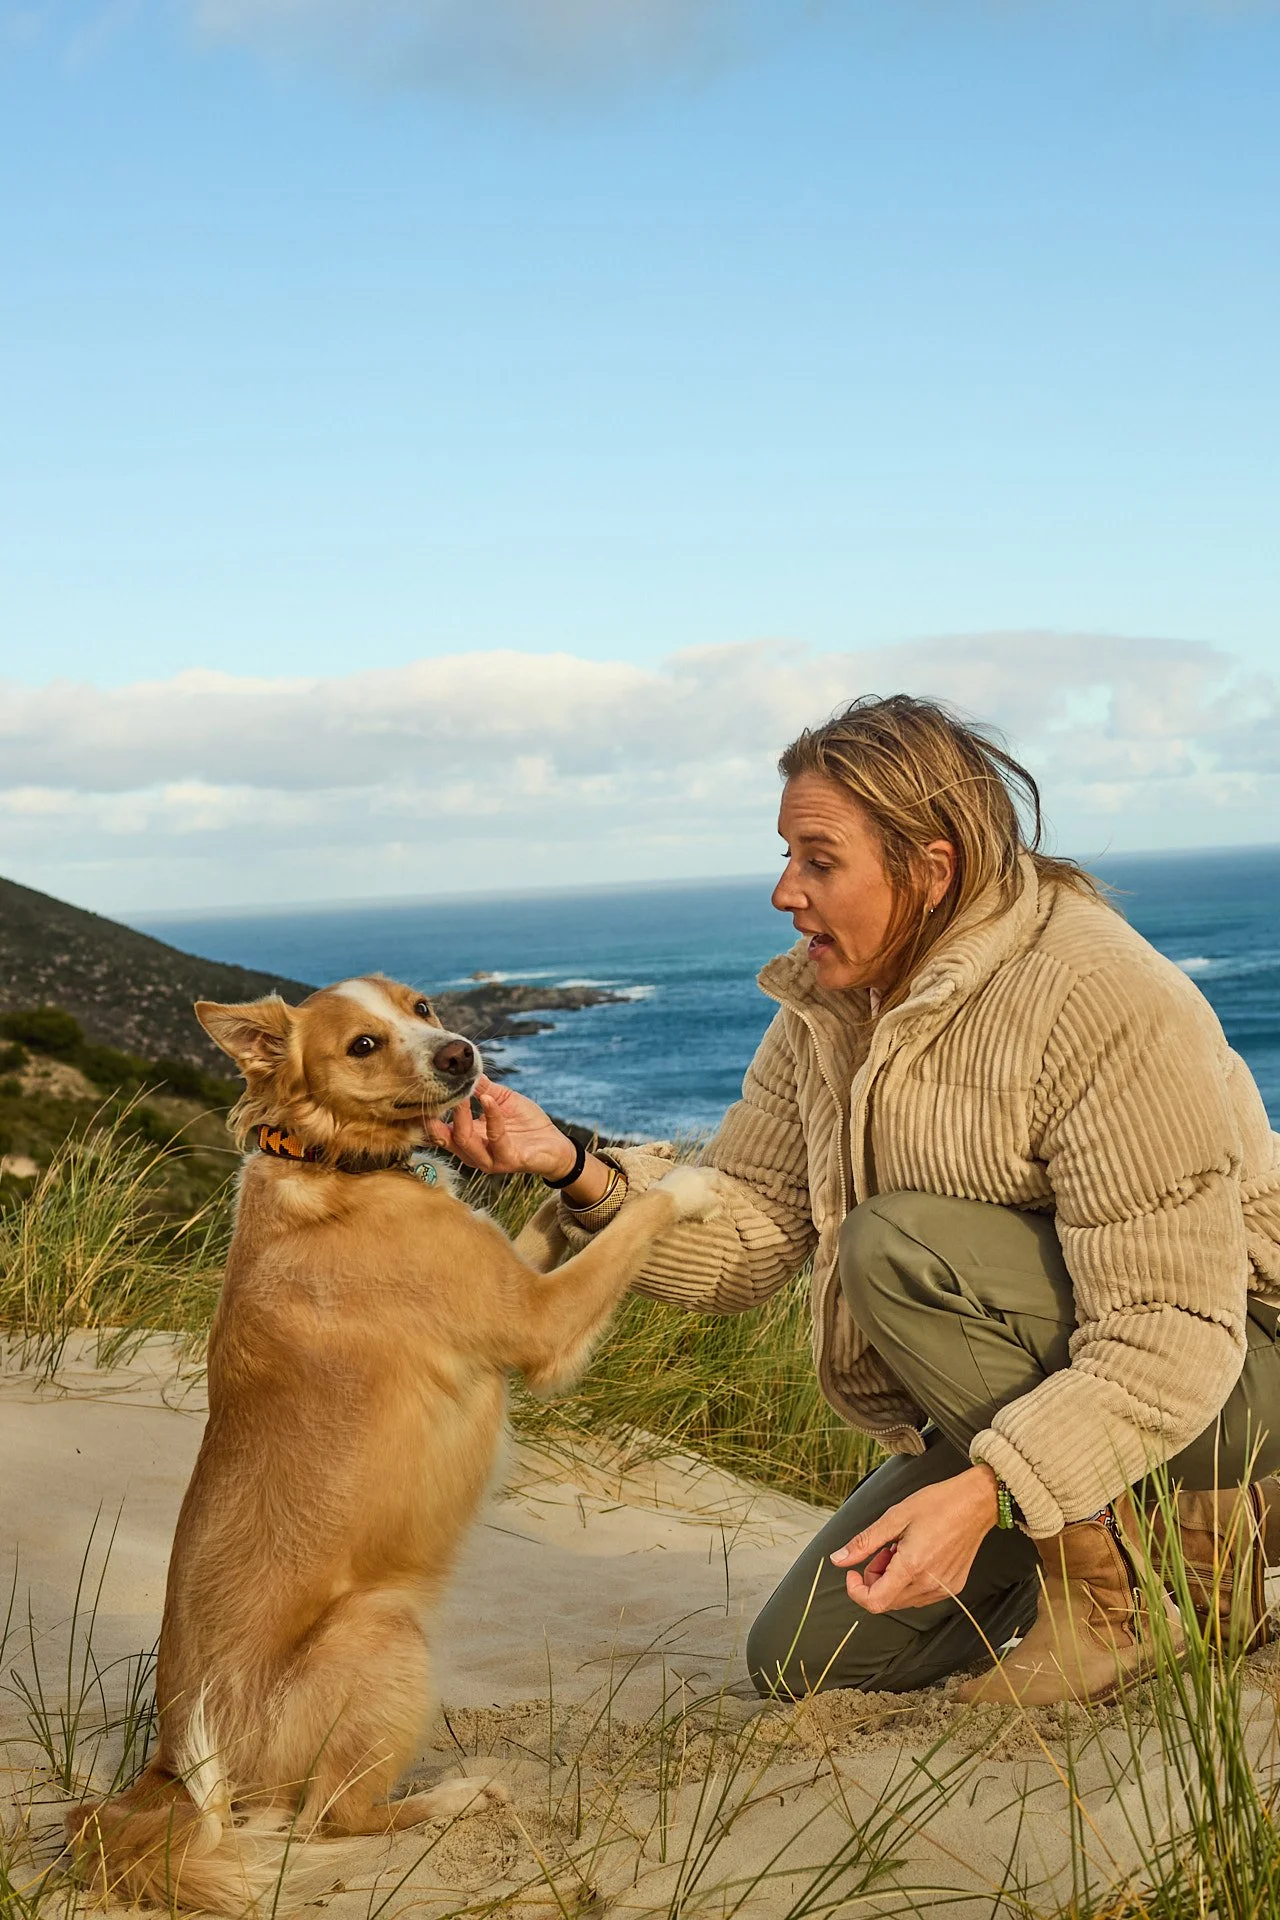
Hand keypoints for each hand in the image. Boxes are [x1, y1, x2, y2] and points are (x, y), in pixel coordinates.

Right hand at [424, 1076, 577, 1180]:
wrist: (554, 1144)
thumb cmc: (526, 1123)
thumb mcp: (501, 1100)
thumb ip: (482, 1088)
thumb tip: (464, 1067)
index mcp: (468, 1139)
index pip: (438, 1132)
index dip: (428, 1115)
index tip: (423, 1092)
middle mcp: (473, 1152)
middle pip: (445, 1137)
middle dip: (440, 1114)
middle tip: (440, 1090)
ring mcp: (489, 1160)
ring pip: (465, 1141)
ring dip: (461, 1115)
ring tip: (464, 1094)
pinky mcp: (508, 1161)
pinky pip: (496, 1139)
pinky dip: (492, 1117)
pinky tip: (489, 1100)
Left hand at [829, 1466, 999, 1612]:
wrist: (976, 1503)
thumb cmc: (938, 1504)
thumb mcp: (894, 1517)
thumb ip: (864, 1542)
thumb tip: (838, 1560)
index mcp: (912, 1567)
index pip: (875, 1603)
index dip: (856, 1591)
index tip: (852, 1573)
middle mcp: (929, 1585)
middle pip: (887, 1601)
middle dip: (875, 1579)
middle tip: (883, 1550)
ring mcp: (944, 1589)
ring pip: (903, 1599)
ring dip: (892, 1580)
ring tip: (901, 1549)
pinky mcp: (954, 1587)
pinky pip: (921, 1595)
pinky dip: (910, 1581)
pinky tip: (917, 1556)